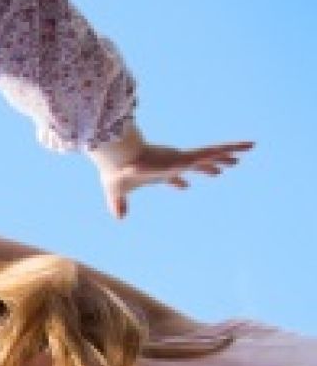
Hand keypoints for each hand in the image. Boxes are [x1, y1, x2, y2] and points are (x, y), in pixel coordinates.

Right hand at [89, 128, 251, 218]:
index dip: (177, 182)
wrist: (121, 160)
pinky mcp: (188, 157)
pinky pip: (215, 151)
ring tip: (241, 157)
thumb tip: (118, 219)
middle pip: (195, 164)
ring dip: (227, 155)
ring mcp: (183, 158)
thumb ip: (119, 204)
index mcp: (160, 170)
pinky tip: (248, 146)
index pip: (172, 176)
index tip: (184, 186)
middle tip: (220, 170)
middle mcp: (174, 162)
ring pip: (211, 155)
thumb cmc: (118, 173)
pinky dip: (232, 147)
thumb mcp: (117, 191)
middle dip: (208, 166)